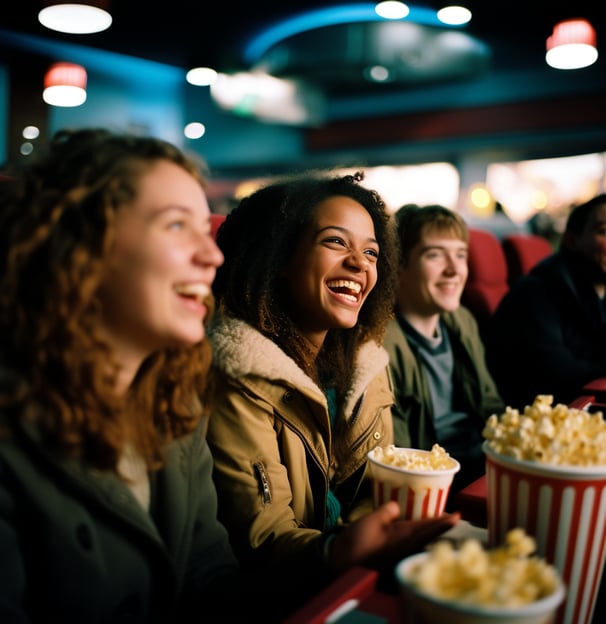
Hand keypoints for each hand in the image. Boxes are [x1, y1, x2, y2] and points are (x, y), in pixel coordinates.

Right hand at [328, 501, 459, 572]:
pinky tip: (421, 534)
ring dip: (433, 532)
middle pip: (430, 535)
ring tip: (441, 523)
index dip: (443, 522)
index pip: (429, 527)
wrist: (344, 562)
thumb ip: (386, 511)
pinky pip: (414, 545)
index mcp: (404, 537)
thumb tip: (397, 504)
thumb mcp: (370, 521)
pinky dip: (422, 537)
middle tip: (453, 517)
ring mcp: (401, 553)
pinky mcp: (395, 555)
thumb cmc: (357, 542)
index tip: (458, 516)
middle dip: (442, 526)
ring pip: (423, 541)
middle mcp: (407, 547)